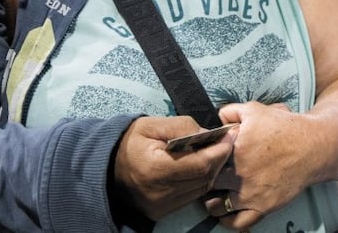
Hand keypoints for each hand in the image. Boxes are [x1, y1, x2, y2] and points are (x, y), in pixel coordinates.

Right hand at [112, 116, 235, 221]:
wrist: (107, 166)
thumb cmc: (131, 141)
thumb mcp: (153, 125)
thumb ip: (183, 127)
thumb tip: (210, 134)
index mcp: (155, 169)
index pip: (199, 164)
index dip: (219, 151)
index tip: (229, 136)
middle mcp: (159, 192)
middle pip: (203, 178)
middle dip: (219, 159)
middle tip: (227, 142)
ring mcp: (160, 205)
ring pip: (201, 189)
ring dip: (212, 171)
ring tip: (216, 152)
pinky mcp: (161, 212)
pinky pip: (191, 197)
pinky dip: (201, 181)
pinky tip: (202, 167)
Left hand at [202, 102, 302, 229]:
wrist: (313, 147)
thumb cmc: (286, 127)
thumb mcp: (255, 110)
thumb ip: (231, 111)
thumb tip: (216, 117)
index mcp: (234, 147)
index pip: (205, 158)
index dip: (200, 160)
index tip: (200, 161)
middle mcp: (239, 172)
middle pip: (208, 182)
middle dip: (203, 181)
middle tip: (203, 179)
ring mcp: (250, 192)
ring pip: (217, 205)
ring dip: (211, 202)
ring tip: (211, 197)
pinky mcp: (263, 206)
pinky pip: (238, 222)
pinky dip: (227, 221)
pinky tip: (224, 215)